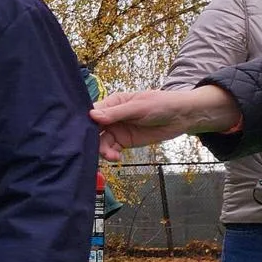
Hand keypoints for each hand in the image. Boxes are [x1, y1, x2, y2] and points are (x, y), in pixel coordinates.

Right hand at [90, 86, 240, 159]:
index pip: (92, 112)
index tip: (79, 131)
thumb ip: (116, 113)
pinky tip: (116, 157)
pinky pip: (110, 149)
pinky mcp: (123, 142)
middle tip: (93, 148)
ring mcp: (117, 130)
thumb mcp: (139, 107)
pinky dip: (110, 155)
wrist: (182, 117)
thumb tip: (92, 116)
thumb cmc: (162, 105)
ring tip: (111, 156)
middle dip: (90, 139)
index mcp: (112, 103)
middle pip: (93, 129)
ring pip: (100, 141)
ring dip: (101, 149)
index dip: (85, 121)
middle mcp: (111, 117)